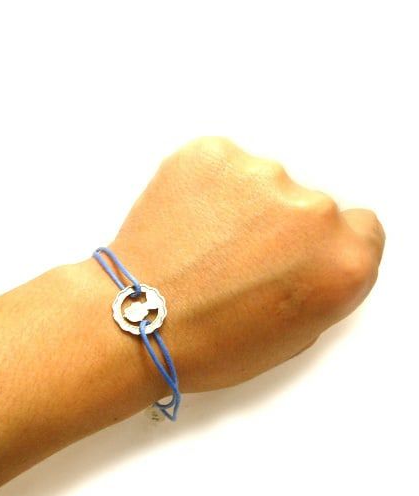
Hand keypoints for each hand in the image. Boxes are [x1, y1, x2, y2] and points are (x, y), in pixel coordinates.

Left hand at [108, 137, 384, 392]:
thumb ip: (322, 281)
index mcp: (342, 261)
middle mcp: (311, 211)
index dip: (322, 247)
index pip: (362, 228)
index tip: (294, 257)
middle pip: (311, 205)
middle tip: (236, 259)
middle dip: (280, 228)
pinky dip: (206, 185)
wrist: (133, 320)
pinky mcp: (211, 153)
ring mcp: (259, 175)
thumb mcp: (294, 334)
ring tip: (202, 244)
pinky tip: (185, 222)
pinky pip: (222, 164)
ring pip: (263, 183)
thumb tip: (314, 253)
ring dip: (240, 205)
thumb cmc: (205, 342)